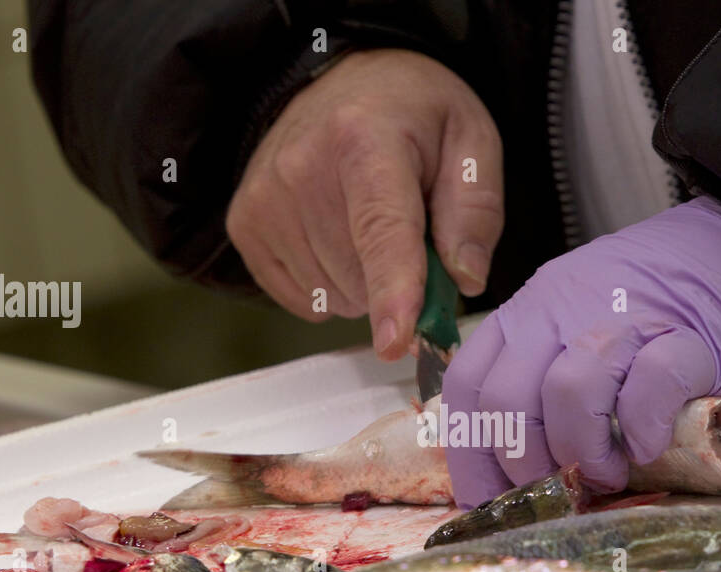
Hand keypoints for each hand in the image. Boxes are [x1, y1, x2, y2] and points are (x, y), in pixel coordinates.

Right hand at [226, 48, 503, 358]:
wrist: (346, 81)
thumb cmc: (415, 117)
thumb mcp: (470, 143)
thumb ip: (475, 212)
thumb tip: (466, 279)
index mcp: (366, 139)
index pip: (381, 231)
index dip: (392, 291)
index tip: (395, 341)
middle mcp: (302, 166)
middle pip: (360, 278)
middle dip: (398, 281)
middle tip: (410, 232)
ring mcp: (265, 197)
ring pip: (333, 296)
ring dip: (364, 283)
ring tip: (369, 225)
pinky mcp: (245, 223)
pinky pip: (302, 299)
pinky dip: (331, 287)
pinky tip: (339, 242)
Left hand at [441, 197, 720, 507]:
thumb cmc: (673, 305)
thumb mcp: (589, 331)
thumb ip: (549, 383)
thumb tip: (523, 474)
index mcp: (532, 309)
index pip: (469, 385)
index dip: (473, 455)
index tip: (494, 499)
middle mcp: (564, 306)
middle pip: (506, 397)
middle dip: (525, 464)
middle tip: (561, 489)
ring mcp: (627, 316)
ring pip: (567, 393)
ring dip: (581, 453)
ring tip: (608, 475)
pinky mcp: (692, 336)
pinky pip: (649, 385)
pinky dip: (641, 428)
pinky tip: (650, 447)